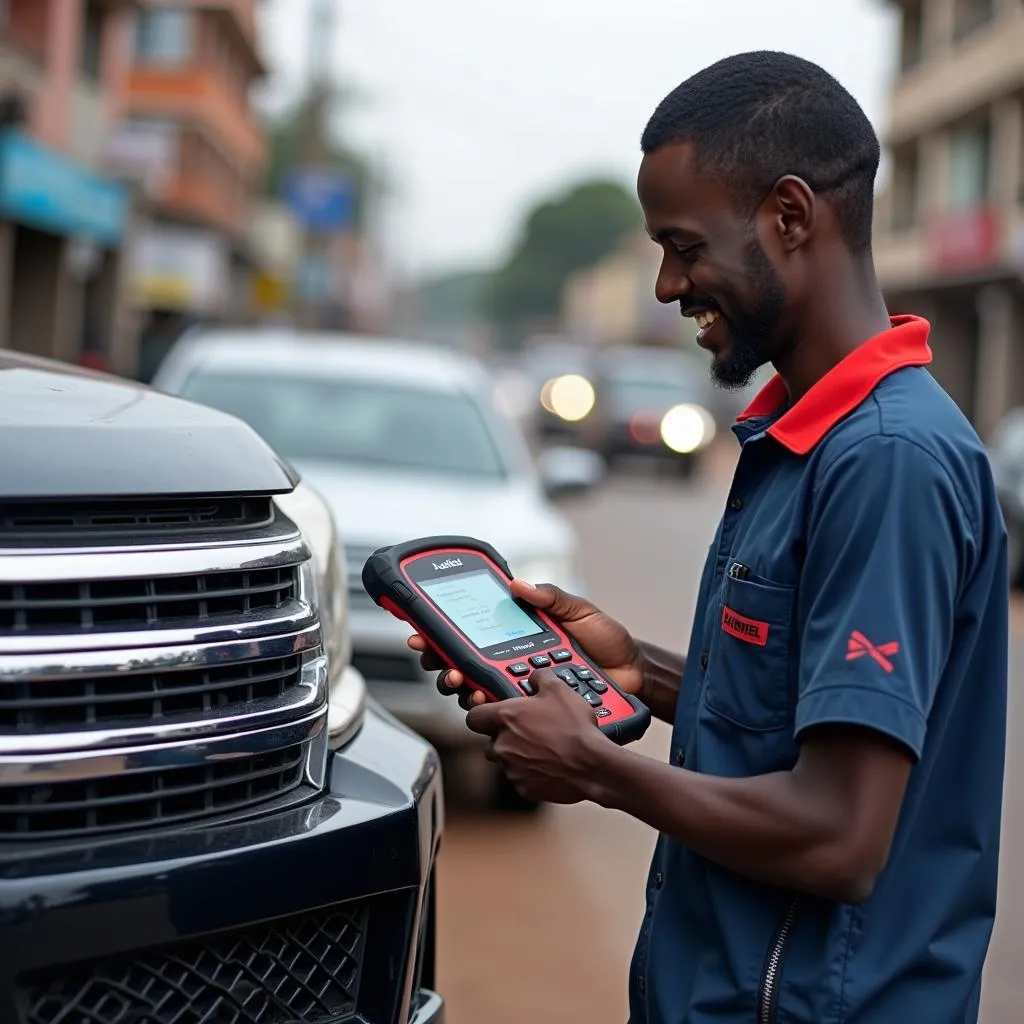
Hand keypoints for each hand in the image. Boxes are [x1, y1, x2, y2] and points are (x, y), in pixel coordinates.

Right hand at [406, 577, 643, 709]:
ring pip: (476, 690)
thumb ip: (549, 597)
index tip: (423, 633)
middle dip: (442, 664)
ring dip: (460, 685)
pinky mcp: (533, 710)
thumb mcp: (578, 610)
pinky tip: (482, 698)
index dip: (443, 634)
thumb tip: (518, 583)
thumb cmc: (607, 640)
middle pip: (463, 665)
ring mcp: (521, 687)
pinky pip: (503, 711)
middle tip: (440, 662)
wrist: (633, 673)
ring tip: (459, 681)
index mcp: (518, 635)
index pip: (473, 633)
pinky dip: (487, 705)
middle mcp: (513, 661)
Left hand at [464, 668, 604, 803]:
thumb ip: (540, 678)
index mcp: (506, 718)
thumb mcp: (559, 690)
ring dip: (518, 755)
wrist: (591, 765)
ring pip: (506, 761)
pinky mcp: (523, 788)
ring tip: (543, 747)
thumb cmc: (574, 728)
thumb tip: (534, 676)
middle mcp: (502, 745)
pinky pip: (520, 779)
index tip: (493, 713)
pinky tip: (549, 764)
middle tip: (527, 730)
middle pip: (490, 740)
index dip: (482, 713)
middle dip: (505, 736)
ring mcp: (511, 769)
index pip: (473, 716)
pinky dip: (531, 773)